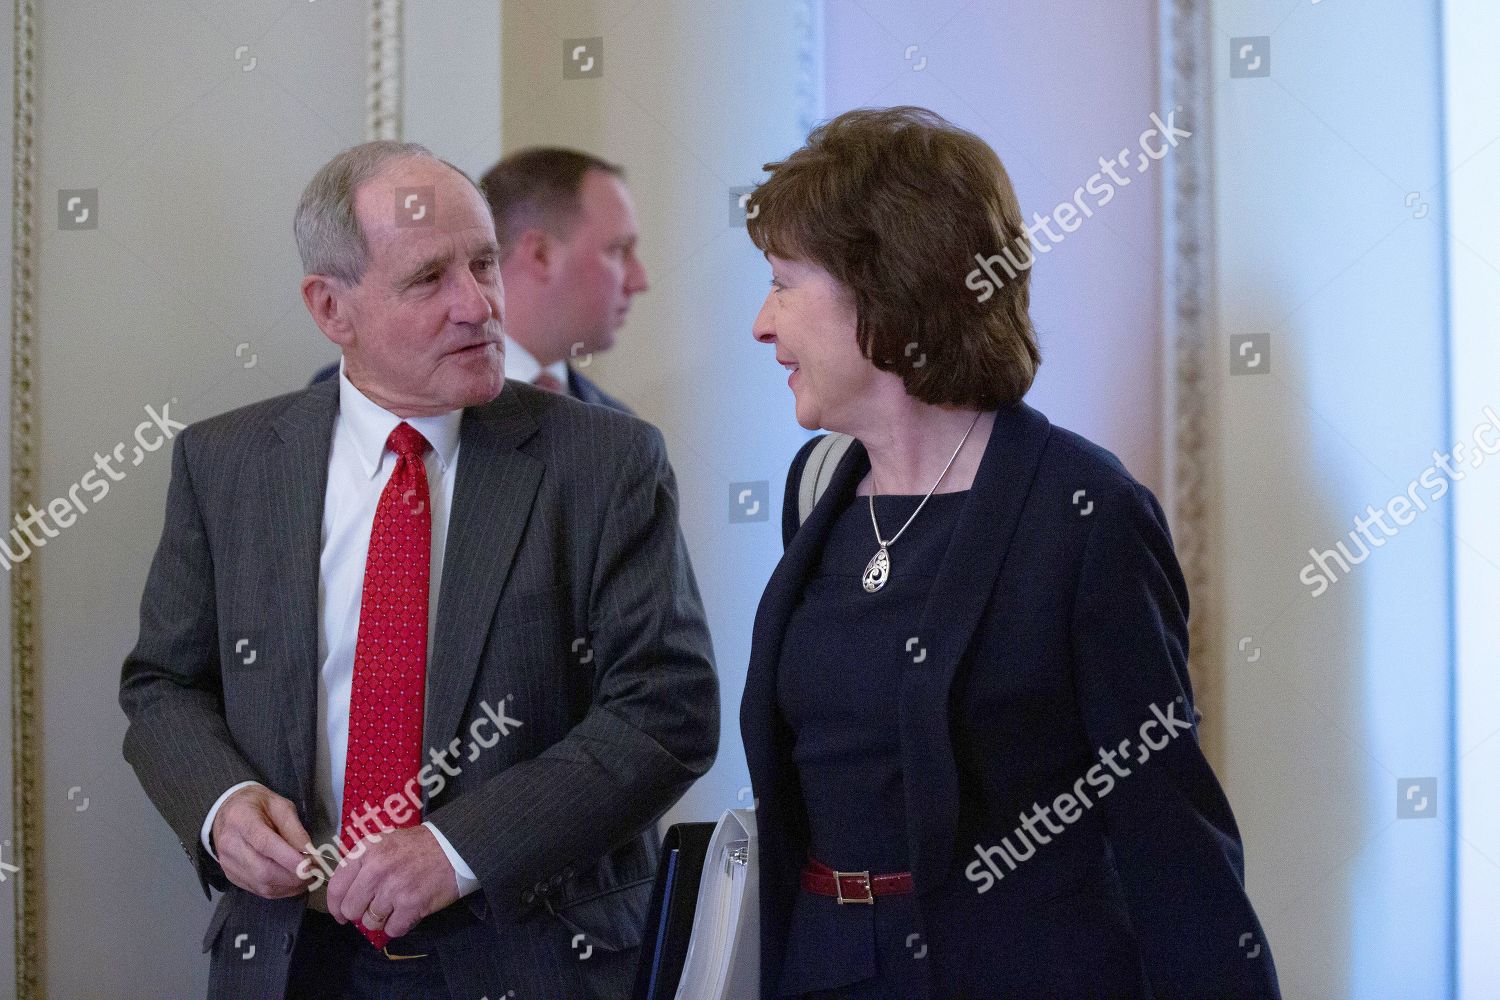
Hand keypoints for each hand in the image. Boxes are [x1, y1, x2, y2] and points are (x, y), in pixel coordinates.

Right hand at [211, 784, 312, 899]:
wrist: (227, 812)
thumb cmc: (257, 805)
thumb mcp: (280, 806)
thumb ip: (295, 829)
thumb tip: (309, 853)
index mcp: (242, 820)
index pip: (265, 844)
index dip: (288, 858)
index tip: (310, 865)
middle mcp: (230, 844)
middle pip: (263, 870)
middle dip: (293, 876)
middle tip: (315, 873)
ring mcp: (229, 863)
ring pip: (261, 884)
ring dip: (289, 886)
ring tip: (308, 879)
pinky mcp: (231, 876)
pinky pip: (258, 890)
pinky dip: (280, 890)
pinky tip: (293, 883)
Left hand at [326, 825, 458, 938]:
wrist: (454, 847)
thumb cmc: (418, 846)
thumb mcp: (383, 843)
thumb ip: (362, 864)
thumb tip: (345, 894)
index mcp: (365, 852)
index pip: (336, 887)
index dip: (336, 906)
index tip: (341, 914)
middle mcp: (376, 870)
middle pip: (351, 909)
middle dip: (361, 913)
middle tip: (376, 908)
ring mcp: (393, 888)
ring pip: (371, 922)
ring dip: (383, 919)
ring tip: (397, 905)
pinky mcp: (411, 904)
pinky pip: (393, 929)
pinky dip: (400, 924)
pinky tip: (408, 911)